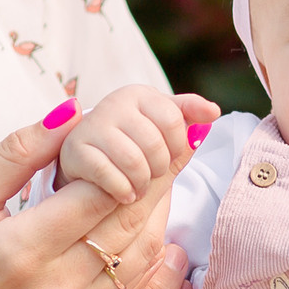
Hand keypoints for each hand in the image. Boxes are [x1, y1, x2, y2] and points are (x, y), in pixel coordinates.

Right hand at [0, 100, 202, 288]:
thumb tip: (71, 113)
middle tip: (170, 143)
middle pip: (129, 220)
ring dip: (156, 213)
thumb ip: (14, 155)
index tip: (137, 129)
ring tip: (162, 176)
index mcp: (21, 248)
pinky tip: (144, 222)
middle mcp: (56, 287)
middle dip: (153, 177)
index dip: (128, 155)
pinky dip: (146, 251)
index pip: (100, 190)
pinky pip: (132, 288)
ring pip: (140, 256)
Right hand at [56, 85, 217, 202]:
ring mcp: (92, 126)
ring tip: (140, 188)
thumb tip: (213, 112)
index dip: (178, 145)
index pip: (175, 120)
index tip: (170, 155)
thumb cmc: (132, 140)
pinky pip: (109, 175)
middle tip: (153, 176)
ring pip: (133, 161)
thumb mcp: (161, 124)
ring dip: (142, 183)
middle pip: (155, 143)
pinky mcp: (75, 150)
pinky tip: (124, 194)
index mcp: (140, 94)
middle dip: (159, 168)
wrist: (86, 156)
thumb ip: (188, 115)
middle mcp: (114, 103)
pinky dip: (123, 191)